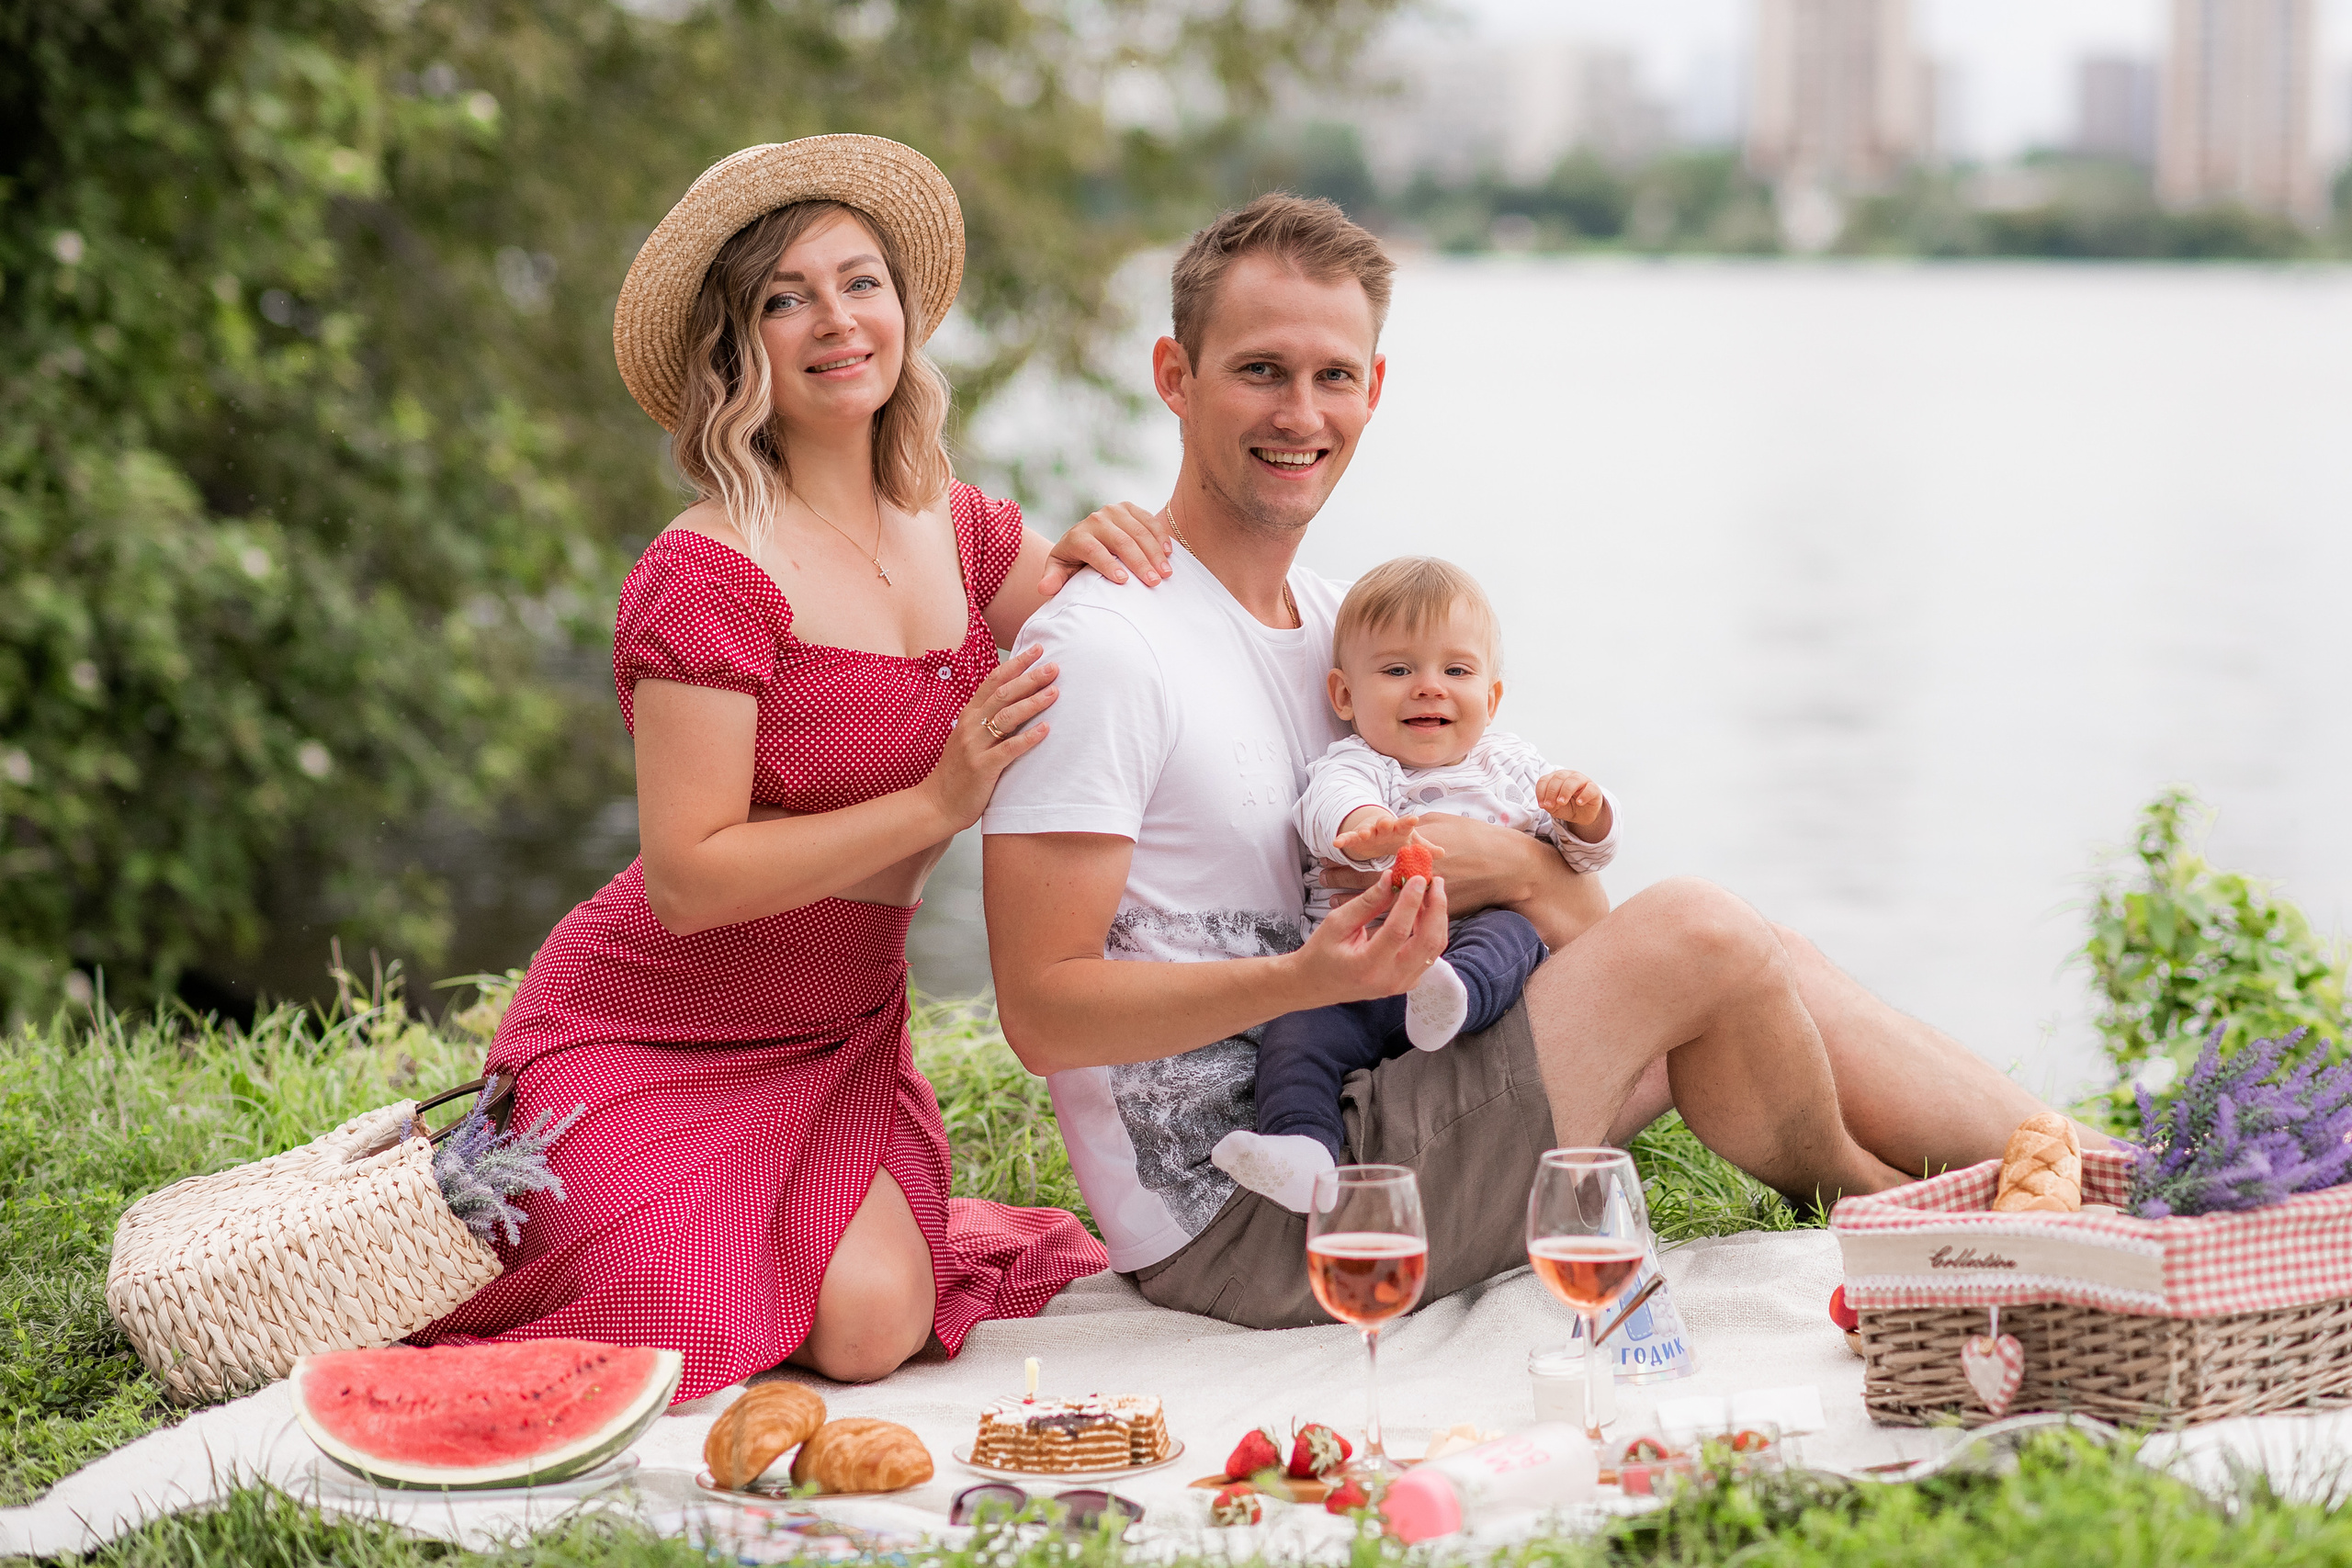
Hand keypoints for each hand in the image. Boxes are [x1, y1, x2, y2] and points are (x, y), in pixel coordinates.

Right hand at [922, 647, 1056, 828]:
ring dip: (1033, 702)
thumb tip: (1015, 702)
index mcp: (968, 715)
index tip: (1038, 650)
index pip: (994, 681)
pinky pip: (1009, 749)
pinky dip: (1029, 737)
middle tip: (1054, 667)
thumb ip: (986, 720)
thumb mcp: (968, 738)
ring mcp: (975, 746)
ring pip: (1007, 716)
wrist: (937, 803)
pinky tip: (1046, 729)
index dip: (1016, 664)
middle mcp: (970, 725)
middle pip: (1003, 693)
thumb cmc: (958, 771)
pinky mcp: (983, 767)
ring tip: (1055, 692)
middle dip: (1030, 678)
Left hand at [1038, 502, 1173, 594]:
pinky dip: (1160, 536)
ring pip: (1138, 531)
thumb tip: (1045, 588)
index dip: (1107, 564)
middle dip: (1139, 562)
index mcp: (1077, 536)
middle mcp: (1095, 519)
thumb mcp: (1061, 571)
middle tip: (1154, 582)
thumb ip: (1053, 579)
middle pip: (1120, 541)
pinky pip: (1148, 520)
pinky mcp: (1129, 508)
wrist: (1086, 539)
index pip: (1093, 549)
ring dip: (1154, 552)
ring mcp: (1113, 511)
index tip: (1123, 581)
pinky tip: (1169, 553)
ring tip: (1166, 572)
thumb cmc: (1074, 562)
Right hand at [1290, 861, 1450, 1005]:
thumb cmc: (1321, 953)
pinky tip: (1422, 912)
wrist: (1316, 985)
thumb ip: (1367, 903)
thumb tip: (1391, 878)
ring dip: (1436, 917)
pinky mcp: (1408, 982)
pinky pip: (1429, 954)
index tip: (1417, 878)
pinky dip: (1431, 930)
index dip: (1411, 902)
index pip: (1399, 931)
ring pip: (1434, 948)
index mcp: (1367, 966)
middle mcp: (1390, 979)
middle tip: (1434, 881)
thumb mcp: (1337, 923)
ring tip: (1429, 892)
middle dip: (1437, 907)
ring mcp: (1402, 984)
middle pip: (1427, 941)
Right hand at [1331, 809, 1435, 864]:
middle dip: (1385, 823)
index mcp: (1399, 827)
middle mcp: (1384, 826)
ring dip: (1365, 831)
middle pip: (1385, 824)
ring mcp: (1369, 830)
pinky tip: (1336, 843)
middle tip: (1386, 823)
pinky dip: (1343, 840)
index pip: (1406, 823)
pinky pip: (1349, 838)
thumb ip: (1425, 848)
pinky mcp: (1357, 836)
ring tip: (1363, 834)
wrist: (1379, 831)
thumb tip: (1443, 852)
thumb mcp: (1412, 842)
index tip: (1414, 818)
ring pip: (1366, 829)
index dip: (1409, 821)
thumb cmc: (1398, 837)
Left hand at [1537, 770, 1605, 827]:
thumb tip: (1548, 805)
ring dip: (1565, 791)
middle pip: (1558, 778)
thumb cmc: (1568, 807)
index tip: (1542, 805)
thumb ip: (1550, 806)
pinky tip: (1579, 802)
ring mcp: (1582, 780)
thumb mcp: (1555, 808)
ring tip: (1561, 802)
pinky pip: (1589, 788)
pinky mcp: (1594, 788)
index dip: (1541, 792)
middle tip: (1550, 805)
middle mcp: (1568, 776)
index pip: (1545, 780)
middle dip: (1551, 792)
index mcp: (1556, 778)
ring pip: (1573, 780)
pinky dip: (1584, 795)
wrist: (1583, 815)